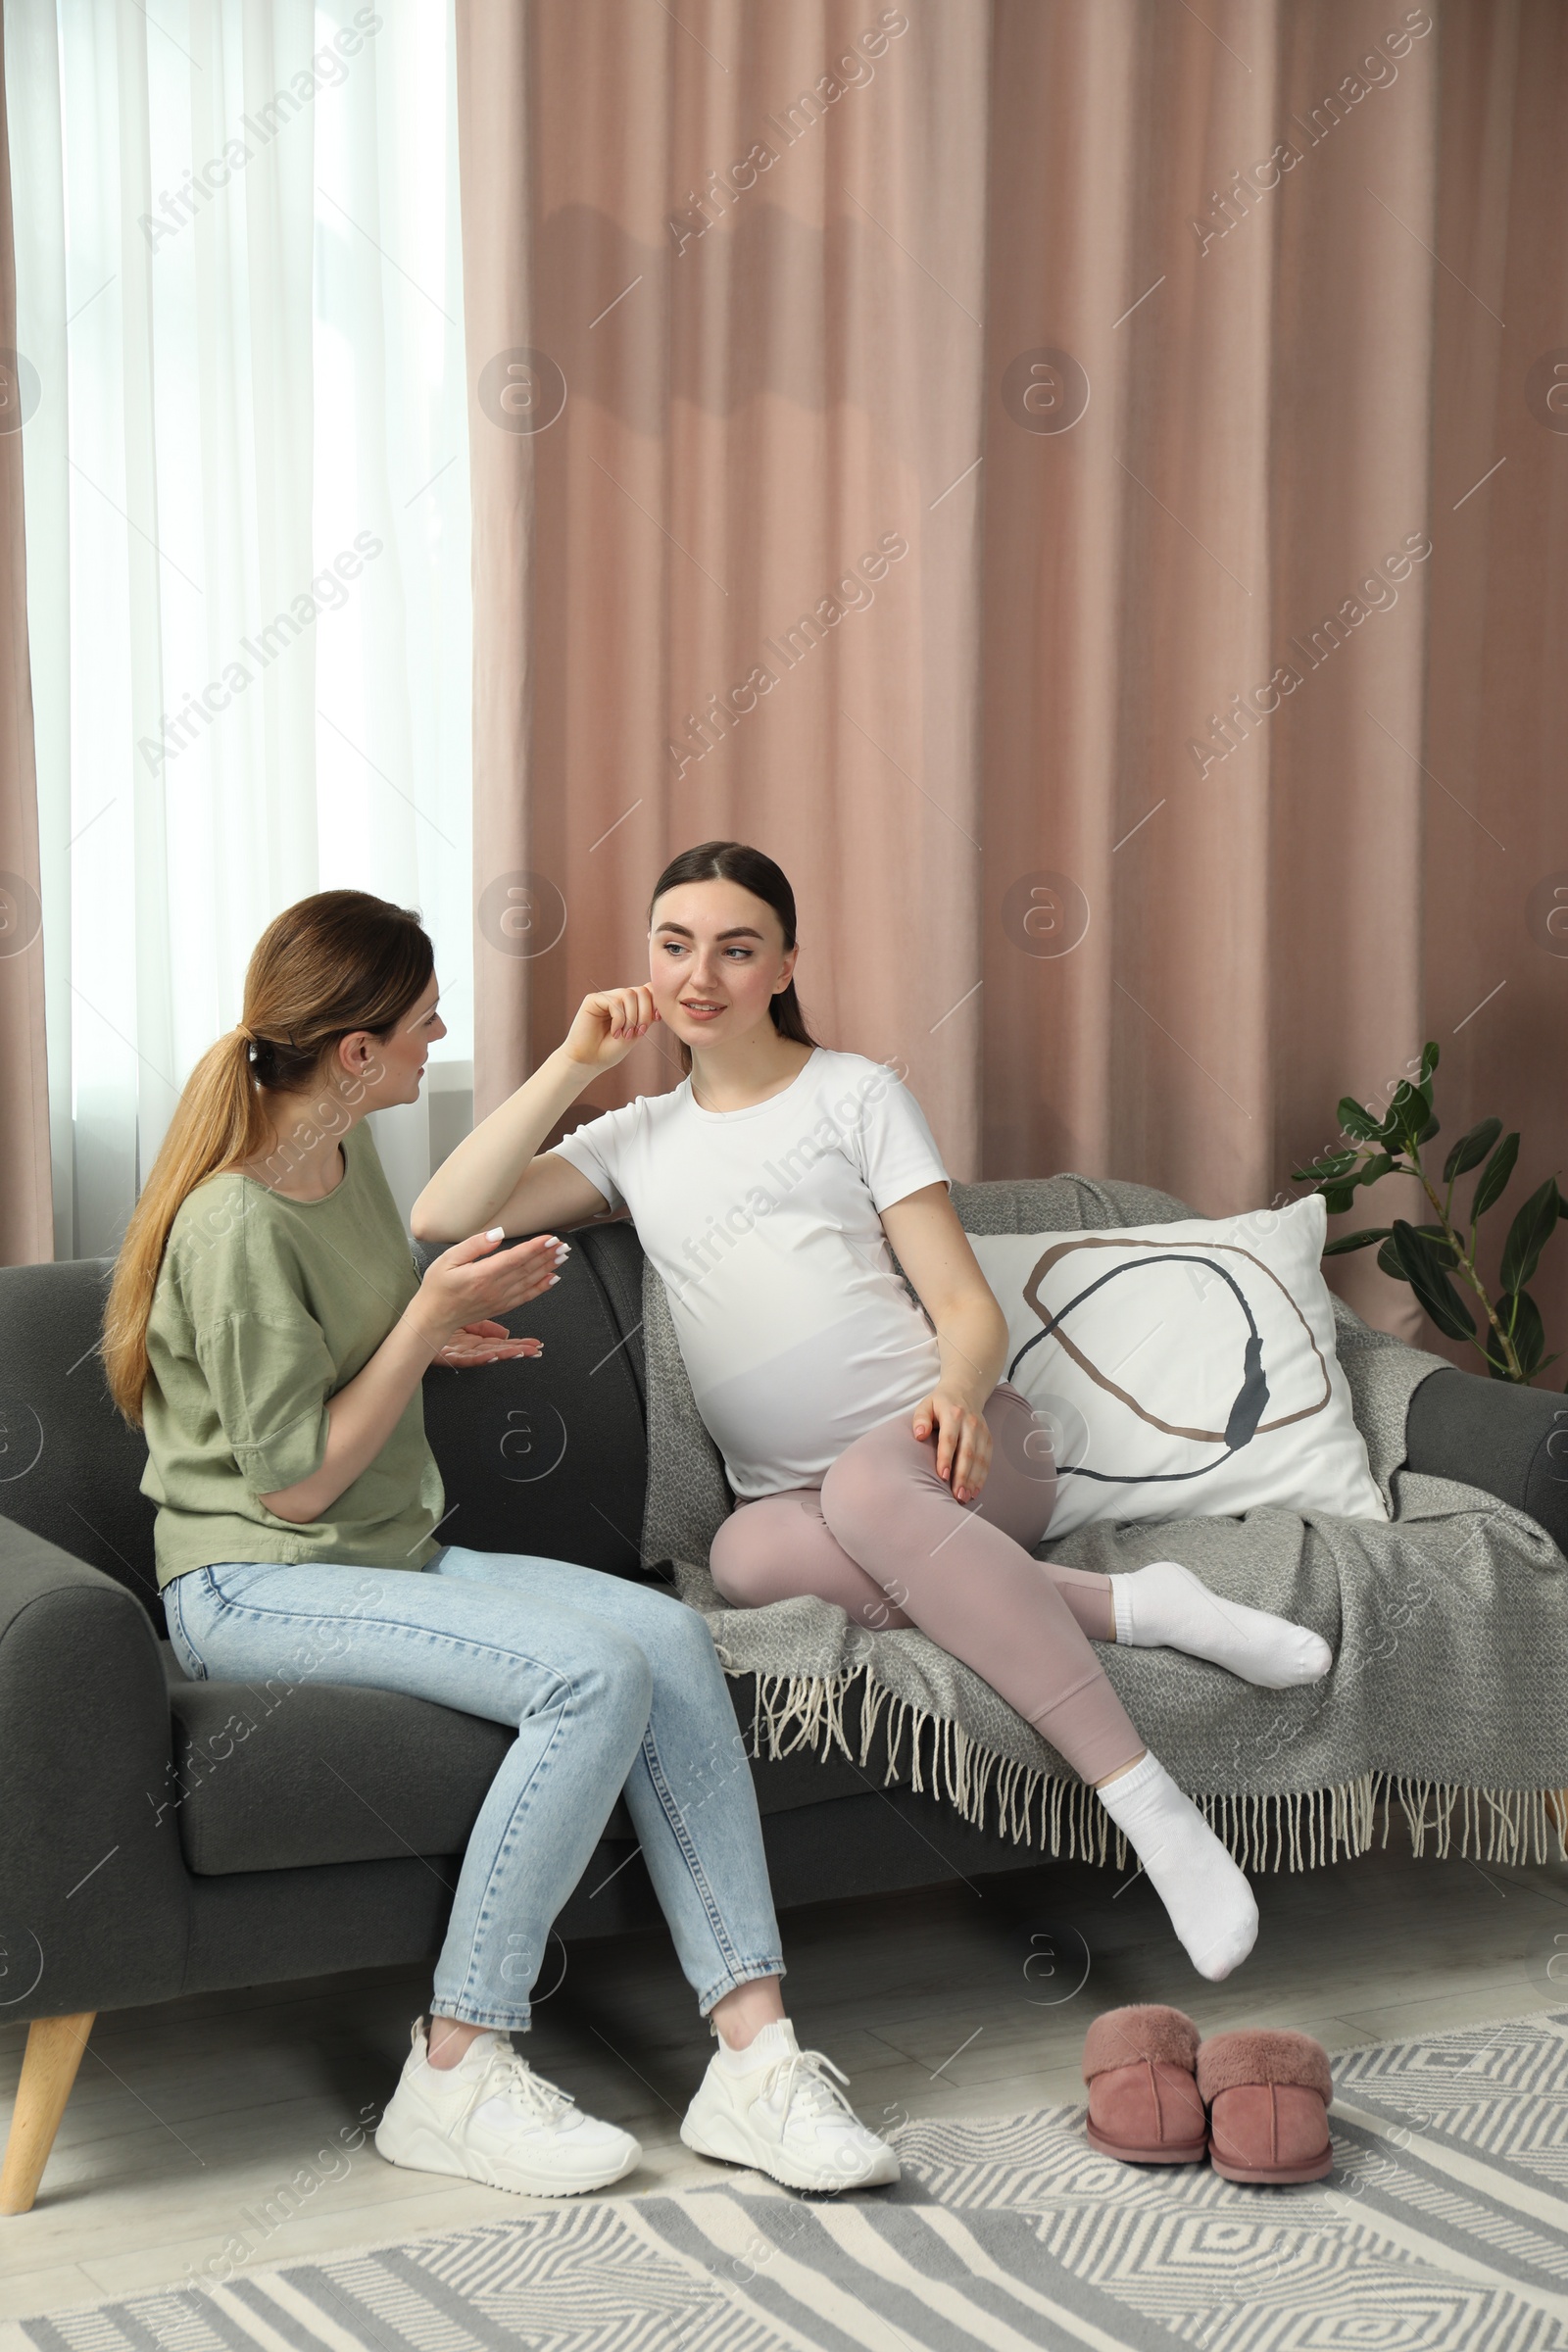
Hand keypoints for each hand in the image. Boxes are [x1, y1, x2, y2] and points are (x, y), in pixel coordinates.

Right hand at [409, 1228, 566, 1348]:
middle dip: (547, 1255)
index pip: (515, 1258)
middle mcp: (494, 1289)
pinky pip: (526, 1296)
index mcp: (482, 1275)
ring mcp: (500, 1300)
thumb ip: (474, 1245)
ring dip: (548, 1268)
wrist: (434, 1317)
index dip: (535, 1248)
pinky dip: (541, 1287)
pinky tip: (553, 1278)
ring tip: (563, 1256)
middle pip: (527, 1269)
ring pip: (530, 1282)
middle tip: (563, 1244)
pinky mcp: (501, 1307)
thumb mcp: (448, 1259)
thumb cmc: (437, 1286)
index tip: (550, 1238)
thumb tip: (499, 1234)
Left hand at [434, 1320, 544, 1369]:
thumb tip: (504, 1333)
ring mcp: (461, 1355)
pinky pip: (467, 1359)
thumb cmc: (438, 1327)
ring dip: (503, 1355)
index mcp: (476, 1342)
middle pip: (499, 1351)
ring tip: (519, 1353)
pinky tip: (491, 1355)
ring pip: (486, 1356)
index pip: (502, 1343)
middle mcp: (472, 1350)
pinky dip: (480, 1358)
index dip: (519, 1343)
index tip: (535, 1344)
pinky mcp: (449, 1357)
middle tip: (533, 1351)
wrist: (415, 1334)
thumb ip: (484, 1327)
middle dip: (518, 1351)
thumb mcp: (466, 1324)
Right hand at [563, 986, 659, 1071]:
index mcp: (629, 1004)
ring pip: (629, 994)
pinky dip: (619, 1019)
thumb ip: (647, 1015)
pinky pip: (614, 1001)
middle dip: (645, 1013)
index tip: (656, 1019)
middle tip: (638, 1032)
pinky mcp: (593, 999)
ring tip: (625, 1035)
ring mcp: (605, 997)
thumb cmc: (611, 1050)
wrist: (590, 1061)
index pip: (648, 989)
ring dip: (631, 1018)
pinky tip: (614, 1032)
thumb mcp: (636, 1031)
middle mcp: (617, 997)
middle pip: (641, 990)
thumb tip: (660, 998)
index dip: (656, 1001)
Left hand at [912, 1389, 991, 1503]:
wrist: (966, 1391)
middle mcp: (970, 1423)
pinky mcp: (988, 1439)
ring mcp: (981, 1432)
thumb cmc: (940, 1403)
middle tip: (956, 1495)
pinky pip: (987, 1460)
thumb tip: (919, 1435)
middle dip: (962, 1475)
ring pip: (980, 1459)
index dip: (946, 1458)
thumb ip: (920, 1419)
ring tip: (964, 1498)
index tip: (942, 1475)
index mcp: (953, 1414)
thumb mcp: (925, 1405)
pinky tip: (975, 1491)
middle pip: (967, 1452)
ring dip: (973, 1480)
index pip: (949, 1438)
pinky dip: (981, 1477)